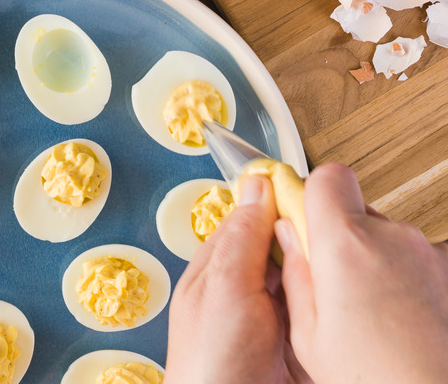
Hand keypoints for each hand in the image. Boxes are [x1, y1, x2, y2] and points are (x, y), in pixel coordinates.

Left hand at [164, 175, 311, 383]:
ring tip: (328, 266)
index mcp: (217, 267)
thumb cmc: (212, 360)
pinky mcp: (294, 335)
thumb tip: (255, 186)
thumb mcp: (224, 287)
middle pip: (280, 244)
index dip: (276, 202)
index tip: (305, 192)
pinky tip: (335, 296)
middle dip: (303, 238)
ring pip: (302, 273)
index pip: (248, 218)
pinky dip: (327, 298)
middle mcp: (243, 286)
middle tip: (325, 233)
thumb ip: (241, 238)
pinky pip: (316, 304)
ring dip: (316, 269)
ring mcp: (270, 312)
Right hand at [276, 163, 447, 382]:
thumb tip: (286, 238)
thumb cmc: (377, 377)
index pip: (327, 177)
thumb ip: (295, 273)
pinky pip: (409, 256)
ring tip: (364, 307)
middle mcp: (391, 238)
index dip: (309, 192)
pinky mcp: (447, 267)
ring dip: (368, 257)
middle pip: (353, 207)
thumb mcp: (308, 333)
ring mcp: (426, 251)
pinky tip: (391, 313)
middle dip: (336, 234)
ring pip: (382, 234)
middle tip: (327, 277)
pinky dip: (397, 275)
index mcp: (346, 246)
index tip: (297, 215)